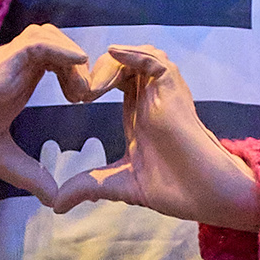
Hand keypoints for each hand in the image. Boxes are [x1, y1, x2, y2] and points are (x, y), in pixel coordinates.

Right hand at [0, 25, 98, 209]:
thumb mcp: (1, 159)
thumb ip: (29, 174)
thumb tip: (54, 200)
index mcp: (20, 82)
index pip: (58, 61)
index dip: (77, 75)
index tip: (82, 101)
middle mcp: (16, 67)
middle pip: (59, 44)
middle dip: (80, 67)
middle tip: (83, 96)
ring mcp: (8, 62)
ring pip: (50, 37)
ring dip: (71, 58)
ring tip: (77, 92)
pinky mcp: (1, 63)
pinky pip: (38, 44)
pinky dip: (62, 50)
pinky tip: (78, 65)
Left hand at [52, 47, 259, 229]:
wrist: (204, 194)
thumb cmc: (175, 188)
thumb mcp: (119, 184)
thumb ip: (89, 186)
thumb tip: (56, 205)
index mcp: (138, 114)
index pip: (112, 81)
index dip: (90, 81)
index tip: (71, 97)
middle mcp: (151, 98)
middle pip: (121, 64)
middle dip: (95, 70)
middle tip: (76, 93)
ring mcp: (164, 92)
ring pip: (137, 55)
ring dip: (110, 65)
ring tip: (91, 88)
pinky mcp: (174, 90)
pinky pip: (155, 60)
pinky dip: (134, 53)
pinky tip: (112, 56)